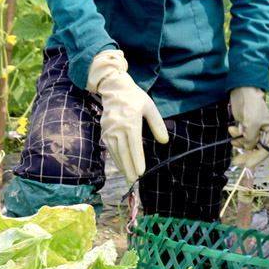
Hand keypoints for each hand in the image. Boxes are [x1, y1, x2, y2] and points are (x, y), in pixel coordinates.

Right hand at [87, 50, 168, 183]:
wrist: (114, 88)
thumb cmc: (135, 98)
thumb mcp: (149, 107)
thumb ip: (157, 124)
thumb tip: (164, 141)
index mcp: (130, 122)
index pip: (134, 145)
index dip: (137, 160)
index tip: (141, 172)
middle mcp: (118, 128)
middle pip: (123, 151)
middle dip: (128, 167)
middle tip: (133, 179)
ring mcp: (109, 129)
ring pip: (115, 151)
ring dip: (121, 164)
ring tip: (127, 175)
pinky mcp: (104, 130)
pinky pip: (109, 147)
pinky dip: (115, 157)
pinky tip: (120, 164)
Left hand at [228, 86, 268, 169]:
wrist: (243, 93)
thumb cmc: (252, 107)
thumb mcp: (253, 125)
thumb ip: (251, 139)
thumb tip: (249, 147)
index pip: (266, 151)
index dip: (257, 159)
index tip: (247, 165)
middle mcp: (265, 134)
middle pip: (256, 150)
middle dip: (246, 155)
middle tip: (236, 161)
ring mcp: (255, 132)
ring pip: (247, 145)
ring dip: (239, 142)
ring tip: (233, 133)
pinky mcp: (246, 129)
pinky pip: (241, 138)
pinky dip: (236, 136)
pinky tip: (231, 129)